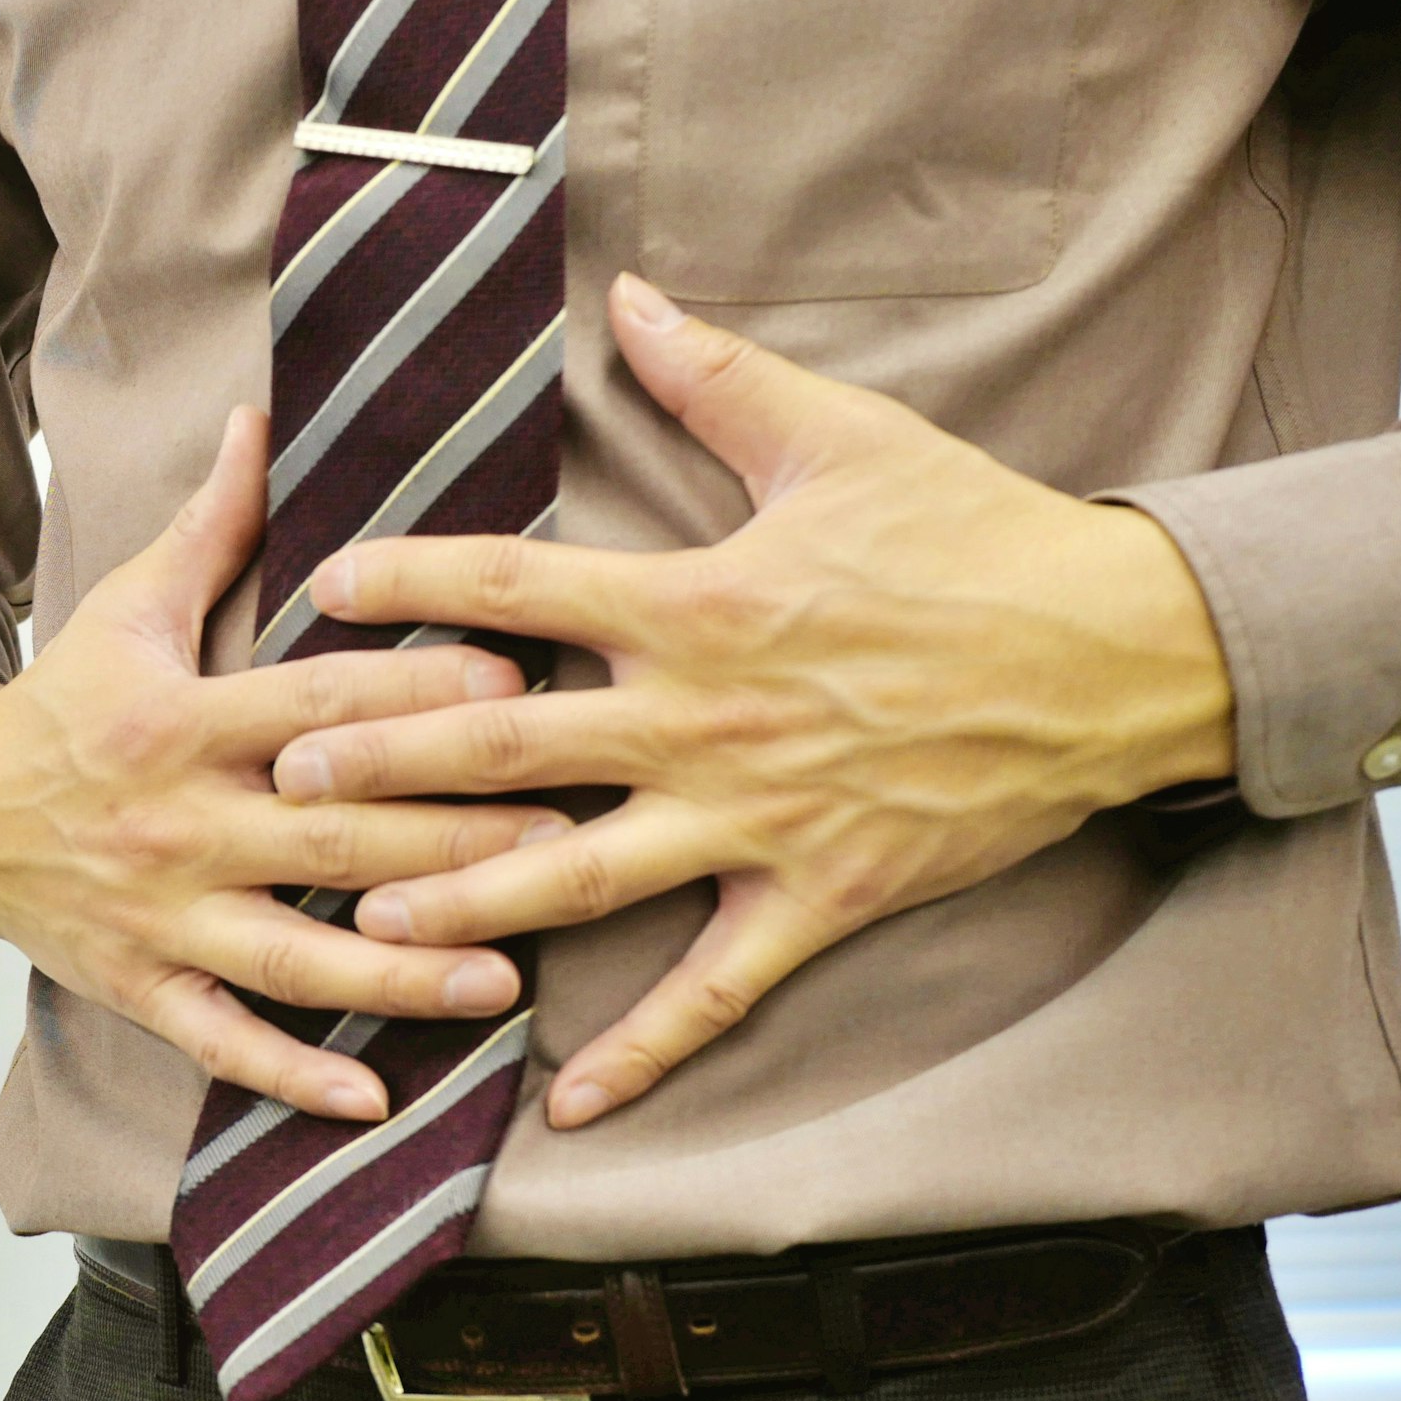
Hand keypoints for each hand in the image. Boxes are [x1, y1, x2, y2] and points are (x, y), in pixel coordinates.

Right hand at [0, 408, 571, 1122]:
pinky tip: (378, 1101)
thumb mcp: (125, 606)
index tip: (514, 680)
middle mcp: (179, 826)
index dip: (412, 692)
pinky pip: (225, 1042)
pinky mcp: (143, 986)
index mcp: (180, 722)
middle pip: (333, 839)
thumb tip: (264, 413)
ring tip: (506, 975)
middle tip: (567, 834)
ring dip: (404, 972)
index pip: (315, 707)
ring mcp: (162, 917)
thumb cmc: (61, 705)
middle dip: (452, 840)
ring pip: (297, 957)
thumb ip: (211, 522)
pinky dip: (294, 1076)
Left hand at [272, 273, 1237, 1129]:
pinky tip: (565, 1104)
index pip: (519, 588)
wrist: (1116, 654)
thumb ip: (718, 378)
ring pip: (580, 877)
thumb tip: (629, 297)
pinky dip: (641, 1053)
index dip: (413, 581)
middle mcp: (705, 720)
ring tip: (367, 924)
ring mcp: (758, 820)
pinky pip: (714, 992)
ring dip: (467, 901)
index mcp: (699, 601)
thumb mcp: (844, 436)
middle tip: (284, 778)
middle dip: (387, 761)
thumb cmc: (977, 538)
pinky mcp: (819, 898)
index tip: (323, 583)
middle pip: (511, 746)